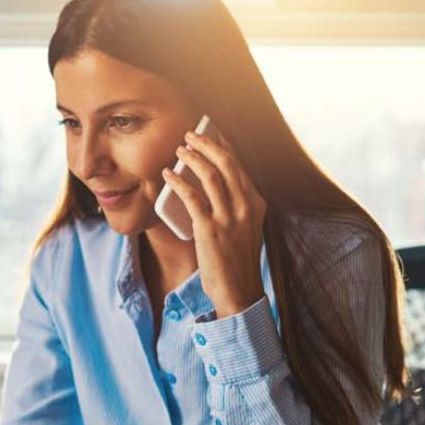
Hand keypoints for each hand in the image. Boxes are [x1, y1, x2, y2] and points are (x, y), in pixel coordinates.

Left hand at [161, 130, 267, 317]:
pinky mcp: (210, 229)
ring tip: (179, 149)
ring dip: (192, 157)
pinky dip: (178, 182)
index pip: (239, 166)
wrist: (239, 291)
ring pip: (210, 175)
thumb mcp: (246, 228)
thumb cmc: (238, 261)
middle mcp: (246, 207)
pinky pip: (192, 197)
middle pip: (227, 164)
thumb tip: (212, 184)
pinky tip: (168, 175)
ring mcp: (229, 218)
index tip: (211, 133)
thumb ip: (236, 207)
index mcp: (256, 204)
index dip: (223, 146)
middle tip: (190, 134)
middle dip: (207, 144)